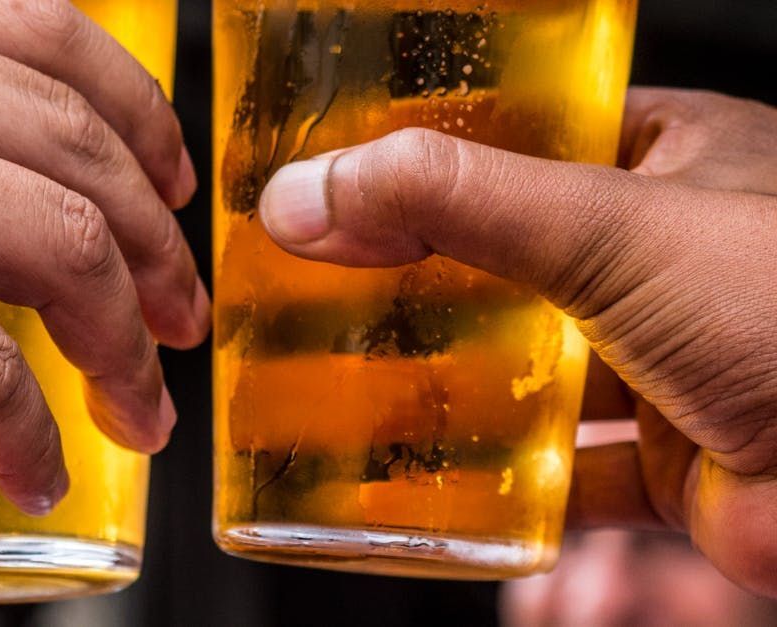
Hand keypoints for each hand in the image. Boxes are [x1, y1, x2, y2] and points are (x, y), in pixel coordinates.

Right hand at [0, 0, 208, 517]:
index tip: (174, 190)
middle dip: (157, 249)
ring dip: (125, 345)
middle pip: (76, 149)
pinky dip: (33, 435)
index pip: (46, 31)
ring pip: (62, 252)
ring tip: (143, 409)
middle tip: (181, 320)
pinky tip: (40, 472)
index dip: (141, 116)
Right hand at [258, 88, 776, 595]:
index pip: (524, 139)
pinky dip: (499, 482)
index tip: (340, 175)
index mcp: (670, 162)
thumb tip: (312, 196)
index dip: (430, 155)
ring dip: (449, 384)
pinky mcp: (670, 462)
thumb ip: (456, 204)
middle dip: (421, 280)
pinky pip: (561, 470)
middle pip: (511, 260)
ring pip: (530, 370)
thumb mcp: (612, 228)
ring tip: (348, 380)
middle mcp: (667, 259)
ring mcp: (667, 362)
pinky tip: (431, 481)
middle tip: (324, 281)